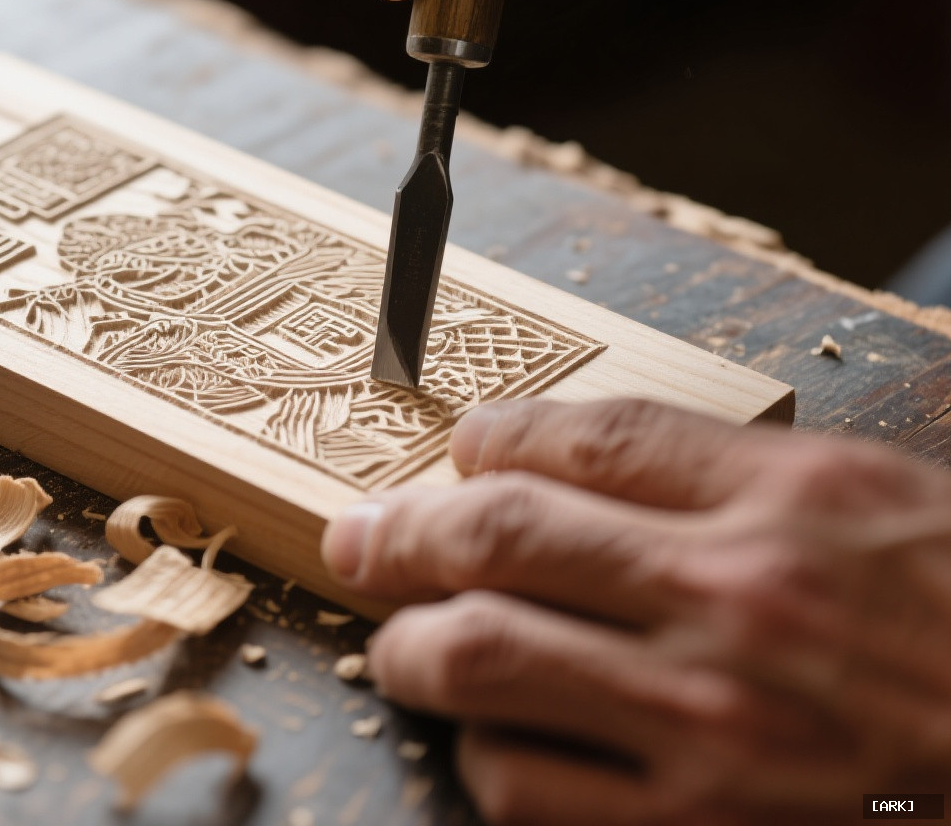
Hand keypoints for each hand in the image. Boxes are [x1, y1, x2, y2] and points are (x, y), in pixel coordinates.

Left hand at [321, 397, 950, 823]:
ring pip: (480, 659)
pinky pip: (525, 788)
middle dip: (399, 528)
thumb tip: (556, 455)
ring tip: (396, 632)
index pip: (576, 439)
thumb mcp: (866, 496)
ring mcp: (712, 728)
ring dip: (410, 642)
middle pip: (499, 533)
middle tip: (357, 535)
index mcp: (783, 499)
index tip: (458, 447)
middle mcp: (736, 600)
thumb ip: (714, 469)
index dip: (488, 435)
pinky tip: (492, 733)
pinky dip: (481, 753)